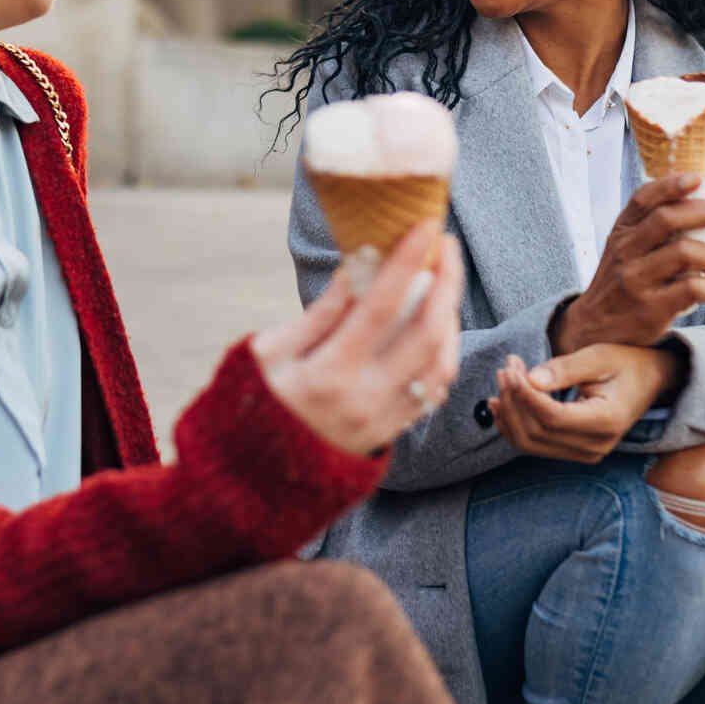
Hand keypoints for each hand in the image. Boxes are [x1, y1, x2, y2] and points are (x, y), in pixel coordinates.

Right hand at [251, 220, 465, 456]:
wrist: (253, 477)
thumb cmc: (254, 401)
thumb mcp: (269, 353)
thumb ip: (318, 314)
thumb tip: (357, 268)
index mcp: (327, 374)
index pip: (382, 307)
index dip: (408, 262)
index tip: (426, 226)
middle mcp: (364, 400)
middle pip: (428, 333)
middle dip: (448, 283)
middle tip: (447, 247)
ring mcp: (383, 422)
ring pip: (442, 365)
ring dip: (452, 319)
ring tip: (444, 285)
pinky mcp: (391, 435)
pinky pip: (434, 392)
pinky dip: (444, 355)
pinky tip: (436, 330)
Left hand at [486, 344, 682, 463]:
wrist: (648, 381)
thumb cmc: (625, 364)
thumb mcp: (599, 357)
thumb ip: (564, 369)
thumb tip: (529, 379)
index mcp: (607, 421)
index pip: (553, 417)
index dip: (525, 394)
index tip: (511, 368)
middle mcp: (596, 445)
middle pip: (537, 433)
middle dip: (514, 400)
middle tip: (506, 368)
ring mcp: (585, 453)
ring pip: (530, 443)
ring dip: (510, 413)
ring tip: (503, 380)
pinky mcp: (574, 451)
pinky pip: (534, 446)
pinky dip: (513, 426)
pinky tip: (501, 404)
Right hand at [554, 174, 704, 353]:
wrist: (592, 330)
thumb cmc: (618, 285)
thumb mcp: (620, 250)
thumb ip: (645, 227)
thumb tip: (691, 196)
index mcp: (619, 235)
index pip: (643, 199)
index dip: (671, 184)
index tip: (696, 178)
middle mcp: (624, 254)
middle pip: (667, 219)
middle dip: (703, 212)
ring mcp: (636, 282)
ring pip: (684, 252)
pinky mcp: (650, 310)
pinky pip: (692, 288)